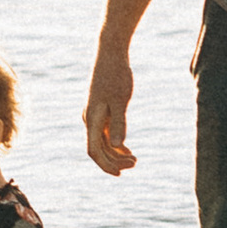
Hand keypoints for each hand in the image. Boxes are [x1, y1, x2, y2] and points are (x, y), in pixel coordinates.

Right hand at [84, 43, 136, 176]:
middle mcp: (90, 119)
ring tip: (134, 159)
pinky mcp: (100, 109)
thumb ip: (119, 122)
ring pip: (103, 141)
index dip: (105, 165)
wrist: (110, 53)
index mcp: (92, 118)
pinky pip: (105, 132)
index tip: (120, 174)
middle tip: (136, 164)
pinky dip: (116, 143)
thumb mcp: (121, 99)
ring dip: (116, 153)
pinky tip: (127, 148)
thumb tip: (119, 145)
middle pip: (98, 149)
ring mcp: (94, 114)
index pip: (94, 150)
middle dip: (114, 161)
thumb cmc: (116, 75)